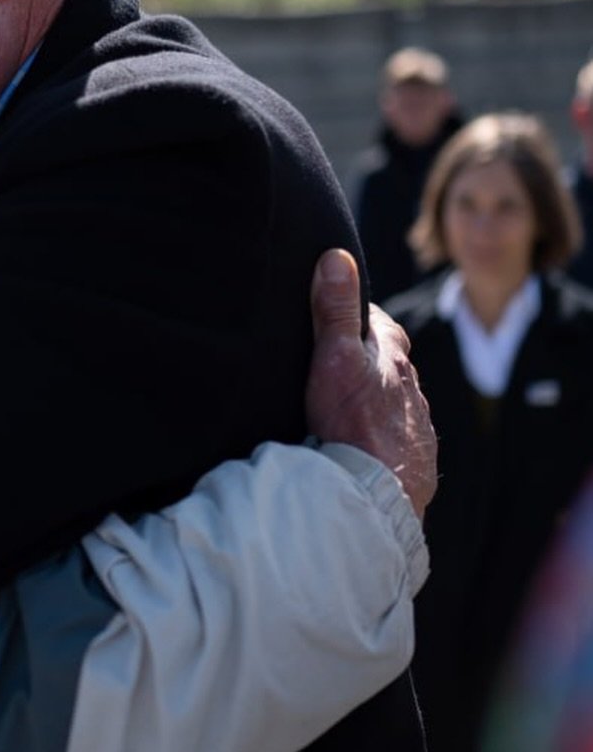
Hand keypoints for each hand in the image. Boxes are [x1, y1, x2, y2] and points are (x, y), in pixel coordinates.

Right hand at [305, 249, 436, 519]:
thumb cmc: (352, 423)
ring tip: (345, 407)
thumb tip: (337, 257)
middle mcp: (412, 389)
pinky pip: (399, 438)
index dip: (357, 316)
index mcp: (393, 358)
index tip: (336, 314)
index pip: (379, 323)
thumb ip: (334, 310)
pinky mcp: (416, 460)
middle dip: (367, 360)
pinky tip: (363, 446)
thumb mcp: (334, 357)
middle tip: (335, 361)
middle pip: (389, 363)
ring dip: (376, 400)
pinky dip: (382, 435)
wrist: (377, 494)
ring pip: (396, 402)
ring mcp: (417, 426)